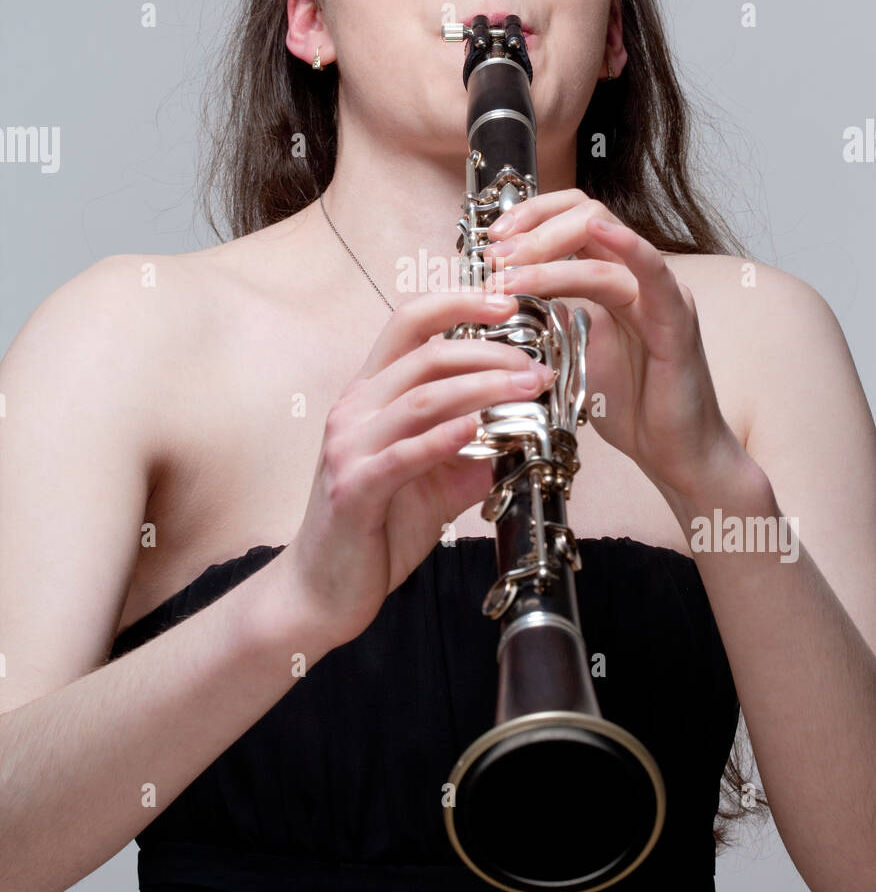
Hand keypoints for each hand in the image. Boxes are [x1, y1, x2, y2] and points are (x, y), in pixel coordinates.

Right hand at [287, 288, 554, 644]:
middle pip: (424, 355)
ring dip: (481, 388)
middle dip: (488, 352)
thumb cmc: (374, 529)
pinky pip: (402, 453)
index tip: (507, 301)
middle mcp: (354, 409)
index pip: (408, 323)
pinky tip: (477, 428)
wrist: (323, 590)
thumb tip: (530, 434)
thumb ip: (473, 453)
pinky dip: (443, 437)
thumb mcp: (433, 481)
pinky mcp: (354, 489)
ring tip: (527, 389)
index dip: (458, 302)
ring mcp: (348, 447)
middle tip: (536, 366)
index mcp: (369, 394)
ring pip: (420, 398)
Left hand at [482, 188, 742, 499]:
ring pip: (604, 243)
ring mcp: (660, 293)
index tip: (492, 239)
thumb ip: (551, 318)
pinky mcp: (676, 320)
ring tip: (509, 275)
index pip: (573, 217)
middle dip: (532, 228)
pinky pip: (653, 272)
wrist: (674, 454)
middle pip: (586, 214)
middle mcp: (638, 276)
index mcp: (614, 278)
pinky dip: (627, 245)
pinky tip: (599, 233)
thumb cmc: (630, 406)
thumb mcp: (573, 352)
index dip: (531, 216)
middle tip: (494, 257)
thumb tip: (508, 294)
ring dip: (548, 253)